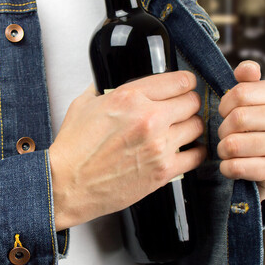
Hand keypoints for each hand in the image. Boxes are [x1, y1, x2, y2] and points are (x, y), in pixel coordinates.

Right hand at [49, 71, 207, 230]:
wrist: (67, 184)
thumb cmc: (74, 149)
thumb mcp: (84, 104)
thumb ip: (104, 88)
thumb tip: (111, 80)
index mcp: (130, 97)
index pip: (179, 81)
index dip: (184, 83)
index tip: (184, 87)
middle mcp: (149, 119)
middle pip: (192, 102)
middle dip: (188, 104)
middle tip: (180, 110)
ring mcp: (159, 145)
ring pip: (197, 126)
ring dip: (190, 127)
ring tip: (180, 130)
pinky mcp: (164, 171)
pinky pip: (196, 156)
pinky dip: (194, 152)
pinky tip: (184, 151)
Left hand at [217, 61, 264, 200]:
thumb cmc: (258, 125)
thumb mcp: (254, 98)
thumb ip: (248, 80)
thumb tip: (246, 69)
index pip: (240, 93)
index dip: (224, 105)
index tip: (226, 113)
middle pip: (238, 118)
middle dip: (222, 129)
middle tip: (226, 134)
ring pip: (234, 144)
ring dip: (223, 149)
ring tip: (229, 150)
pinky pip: (237, 166)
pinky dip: (227, 167)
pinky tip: (232, 164)